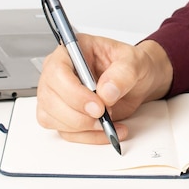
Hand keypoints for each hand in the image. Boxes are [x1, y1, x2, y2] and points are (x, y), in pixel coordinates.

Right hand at [36, 36, 172, 143]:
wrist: (138, 82)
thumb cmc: (131, 65)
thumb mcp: (135, 62)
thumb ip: (122, 74)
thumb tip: (106, 91)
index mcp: (72, 52)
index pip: (57, 71)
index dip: (74, 92)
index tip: (97, 105)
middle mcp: (59, 73)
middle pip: (50, 98)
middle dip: (78, 114)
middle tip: (104, 115)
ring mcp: (58, 95)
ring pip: (53, 118)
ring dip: (82, 127)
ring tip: (109, 122)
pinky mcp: (64, 115)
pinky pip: (66, 132)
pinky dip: (88, 136)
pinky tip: (107, 130)